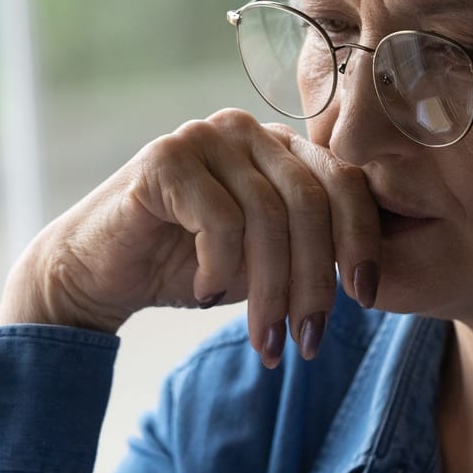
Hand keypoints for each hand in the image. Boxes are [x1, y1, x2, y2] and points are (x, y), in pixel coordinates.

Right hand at [0, 110, 381, 366]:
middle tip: (308, 342)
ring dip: (270, 293)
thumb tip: (374, 276)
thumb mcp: (265, 261)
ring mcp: (205, 136)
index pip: (345, 181)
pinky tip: (203, 291)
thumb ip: (312, 250)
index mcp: (282, 146)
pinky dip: (219, 269)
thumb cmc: (189, 267)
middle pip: (309, 204)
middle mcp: (248, 129)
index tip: (365, 298)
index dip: (362, 240)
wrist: (99, 273)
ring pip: (266, 219)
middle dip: (314, 283)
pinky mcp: (164, 158)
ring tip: (265, 341)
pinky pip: (219, 220)